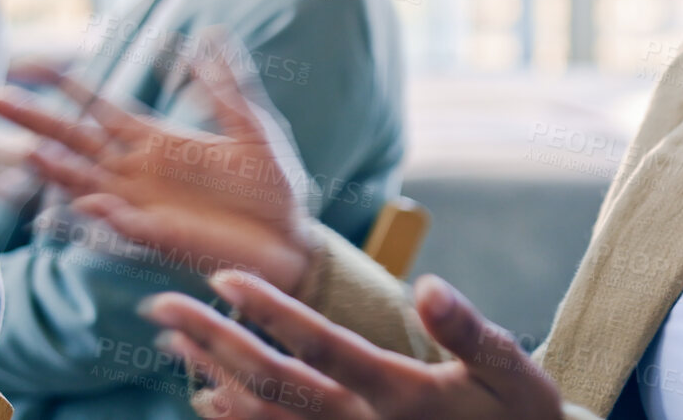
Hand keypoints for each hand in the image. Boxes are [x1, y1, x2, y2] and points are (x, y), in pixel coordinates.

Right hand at [0, 31, 319, 291]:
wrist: (293, 238)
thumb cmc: (269, 185)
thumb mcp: (251, 126)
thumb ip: (226, 85)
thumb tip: (210, 34)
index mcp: (155, 140)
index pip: (95, 106)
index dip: (61, 85)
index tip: (22, 64)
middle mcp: (135, 171)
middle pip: (67, 139)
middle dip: (26, 121)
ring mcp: (141, 204)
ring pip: (79, 182)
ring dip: (51, 170)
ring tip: (26, 152)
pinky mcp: (159, 236)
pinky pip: (121, 224)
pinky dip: (103, 214)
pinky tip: (88, 201)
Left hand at [145, 270, 563, 419]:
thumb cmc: (518, 417)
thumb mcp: (510, 370)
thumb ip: (468, 330)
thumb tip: (430, 287)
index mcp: (399, 395)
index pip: (321, 347)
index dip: (270, 311)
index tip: (224, 277)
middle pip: (272, 384)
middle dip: (214, 340)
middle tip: (163, 303)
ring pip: (262, 419)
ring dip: (211, 377)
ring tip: (172, 340)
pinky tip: (206, 396)